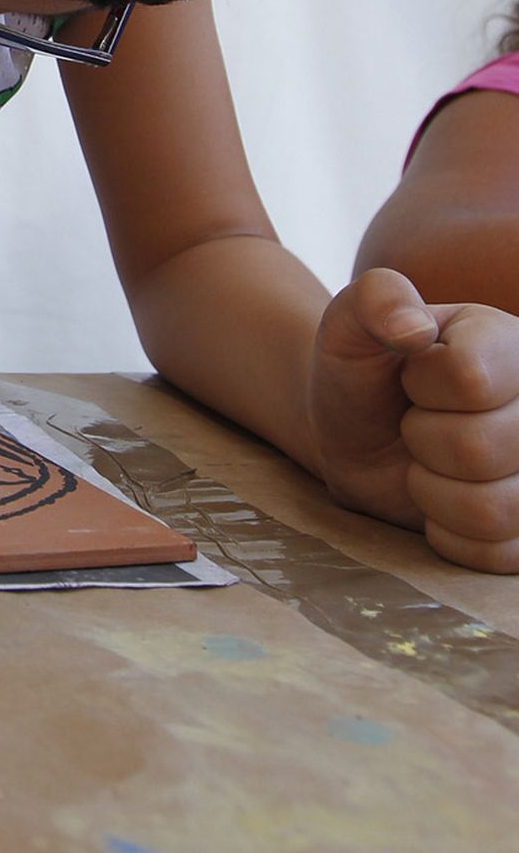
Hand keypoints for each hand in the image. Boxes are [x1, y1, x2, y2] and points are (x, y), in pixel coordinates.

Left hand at [308, 267, 518, 570]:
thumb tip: (411, 326)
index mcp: (510, 343)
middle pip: (480, 449)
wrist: (359, 433)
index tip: (412, 376)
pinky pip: (493, 553)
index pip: (471, 379)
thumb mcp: (350, 323)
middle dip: (421, 442)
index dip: (421, 387)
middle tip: (417, 424)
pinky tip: (443, 500)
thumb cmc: (362, 372)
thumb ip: (374, 299)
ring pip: (491, 509)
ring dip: (432, 492)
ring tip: (430, 463)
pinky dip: (448, 533)